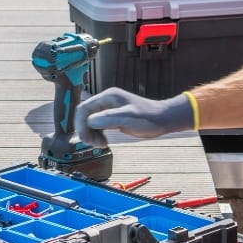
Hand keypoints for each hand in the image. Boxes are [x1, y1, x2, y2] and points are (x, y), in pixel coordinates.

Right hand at [74, 88, 194, 147]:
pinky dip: (97, 135)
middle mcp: (106, 101)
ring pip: (90, 122)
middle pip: (85, 115)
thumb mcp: (128, 117)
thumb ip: (109, 118)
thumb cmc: (148, 117)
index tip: (85, 138)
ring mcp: (109, 109)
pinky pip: (98, 126)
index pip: (84, 108)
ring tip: (100, 145)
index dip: (80, 124)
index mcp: (108, 97)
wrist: (162, 120)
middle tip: (93, 144)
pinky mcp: (113, 118)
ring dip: (91, 135)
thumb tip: (90, 121)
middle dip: (85, 131)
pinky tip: (103, 143)